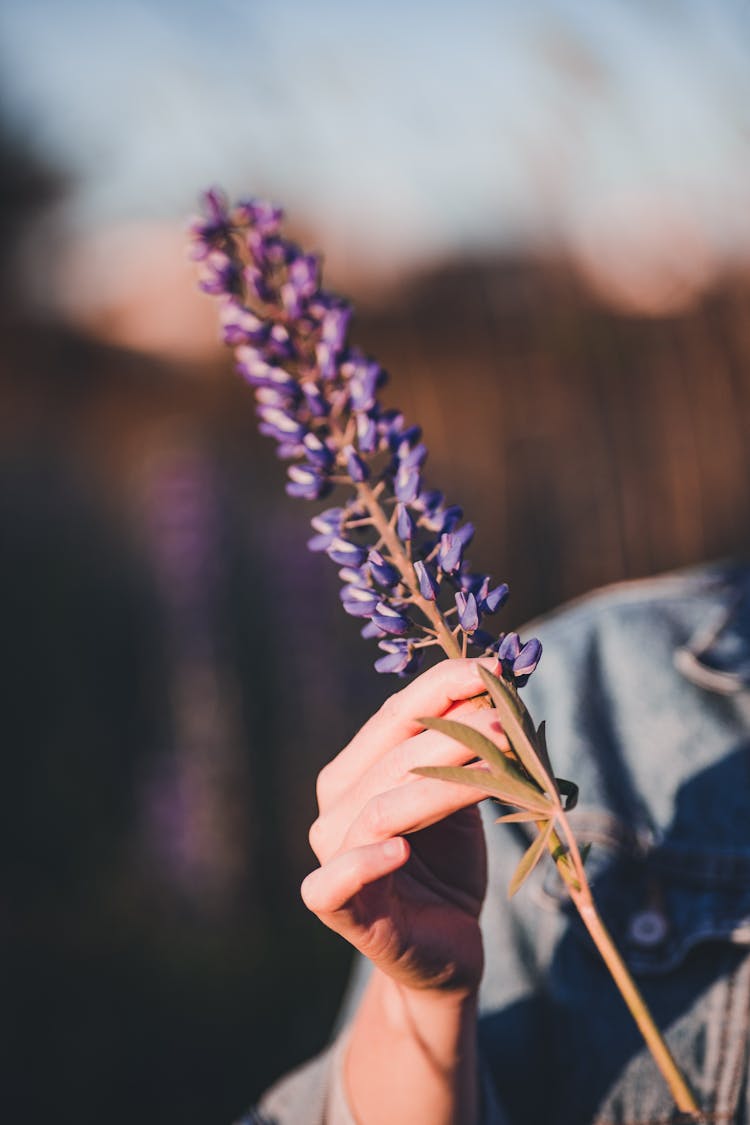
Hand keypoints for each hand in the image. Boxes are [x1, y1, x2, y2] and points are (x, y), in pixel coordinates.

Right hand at [301, 658, 503, 995]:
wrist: (444, 950)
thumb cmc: (450, 865)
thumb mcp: (460, 798)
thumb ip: (462, 748)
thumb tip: (495, 679)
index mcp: (356, 771)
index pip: (394, 716)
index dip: (440, 688)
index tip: (494, 669)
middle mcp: (335, 807)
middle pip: (393, 759)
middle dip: (455, 734)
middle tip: (511, 722)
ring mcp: (331, 856)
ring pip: (381, 810)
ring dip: (441, 786)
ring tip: (498, 768)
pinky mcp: (338, 909)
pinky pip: (334, 883)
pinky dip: (363, 863)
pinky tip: (400, 852)